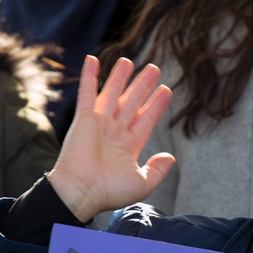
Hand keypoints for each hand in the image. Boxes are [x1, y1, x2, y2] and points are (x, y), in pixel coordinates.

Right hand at [47, 55, 174, 221]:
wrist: (82, 192)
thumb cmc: (110, 192)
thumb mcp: (142, 184)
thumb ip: (157, 170)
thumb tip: (171, 156)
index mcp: (129, 146)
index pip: (147, 119)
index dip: (156, 104)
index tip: (166, 90)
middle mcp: (115, 132)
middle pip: (132, 103)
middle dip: (143, 86)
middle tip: (154, 69)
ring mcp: (99, 124)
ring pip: (112, 94)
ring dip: (120, 77)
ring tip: (129, 60)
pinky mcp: (84, 119)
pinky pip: (87, 94)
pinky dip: (90, 76)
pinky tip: (93, 60)